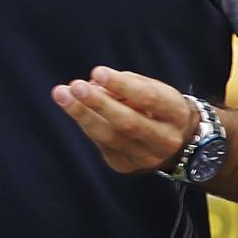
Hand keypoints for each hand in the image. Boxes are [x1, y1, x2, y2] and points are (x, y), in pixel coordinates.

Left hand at [51, 66, 198, 173]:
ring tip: (62, 94)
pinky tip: (74, 107)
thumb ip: (127, 84)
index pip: (149, 98)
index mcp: (176, 114)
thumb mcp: (152, 89)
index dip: (122, 85)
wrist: (175, 141)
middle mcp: (165, 140)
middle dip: (98, 103)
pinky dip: (86, 123)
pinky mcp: (125, 165)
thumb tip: (94, 84)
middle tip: (75, 86)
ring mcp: (146, 158)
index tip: (97, 72)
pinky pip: (101, 143)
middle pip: (128, 123)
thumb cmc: (157, 106)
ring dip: (82, 114)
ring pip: (109, 137)